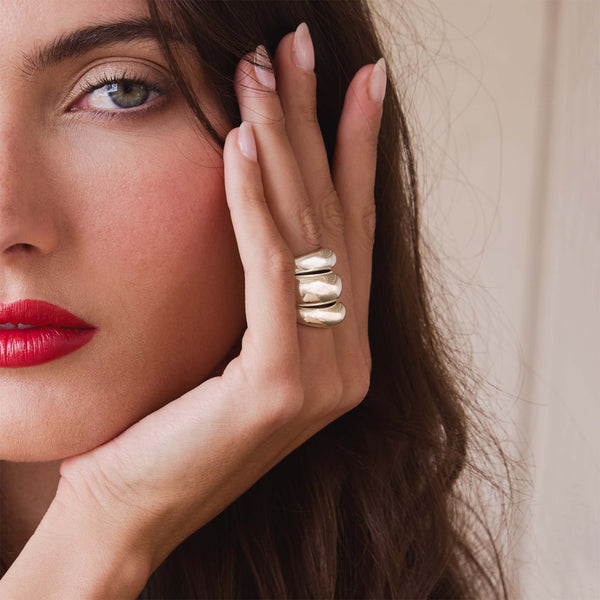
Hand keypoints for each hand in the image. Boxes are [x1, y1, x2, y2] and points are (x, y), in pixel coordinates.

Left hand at [46, 24, 383, 586]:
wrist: (131, 504)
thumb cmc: (172, 419)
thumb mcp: (233, 341)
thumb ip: (270, 286)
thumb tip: (271, 200)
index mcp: (341, 347)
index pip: (351, 228)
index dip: (356, 150)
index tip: (361, 83)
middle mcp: (348, 358)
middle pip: (331, 217)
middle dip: (316, 125)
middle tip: (303, 49)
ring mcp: (325, 376)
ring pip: (305, 235)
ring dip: (281, 145)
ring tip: (264, 72)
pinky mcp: (281, 385)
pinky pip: (270, 273)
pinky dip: (255, 206)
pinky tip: (239, 146)